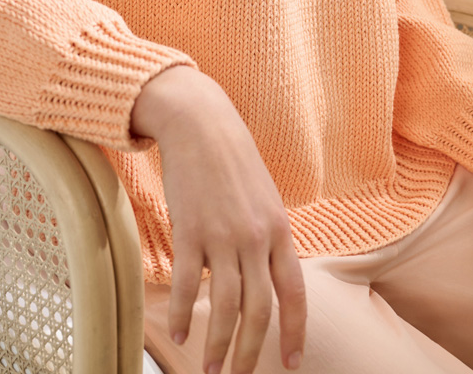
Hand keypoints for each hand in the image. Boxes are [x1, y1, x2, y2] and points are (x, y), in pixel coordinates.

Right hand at [131, 66, 306, 373]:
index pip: (294, 293)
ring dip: (217, 346)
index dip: (295, 332)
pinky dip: (182, 315)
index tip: (292, 364)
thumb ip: (268, 237)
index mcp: (279, 230)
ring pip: (224, 307)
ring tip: (209, 370)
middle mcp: (255, 237)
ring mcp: (222, 236)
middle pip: (258, 310)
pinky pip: (186, 286)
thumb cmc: (231, 160)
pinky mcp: (189, 231)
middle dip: (250, 352)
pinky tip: (177, 335)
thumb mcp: (263, 197)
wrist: (200, 123)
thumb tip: (268, 276)